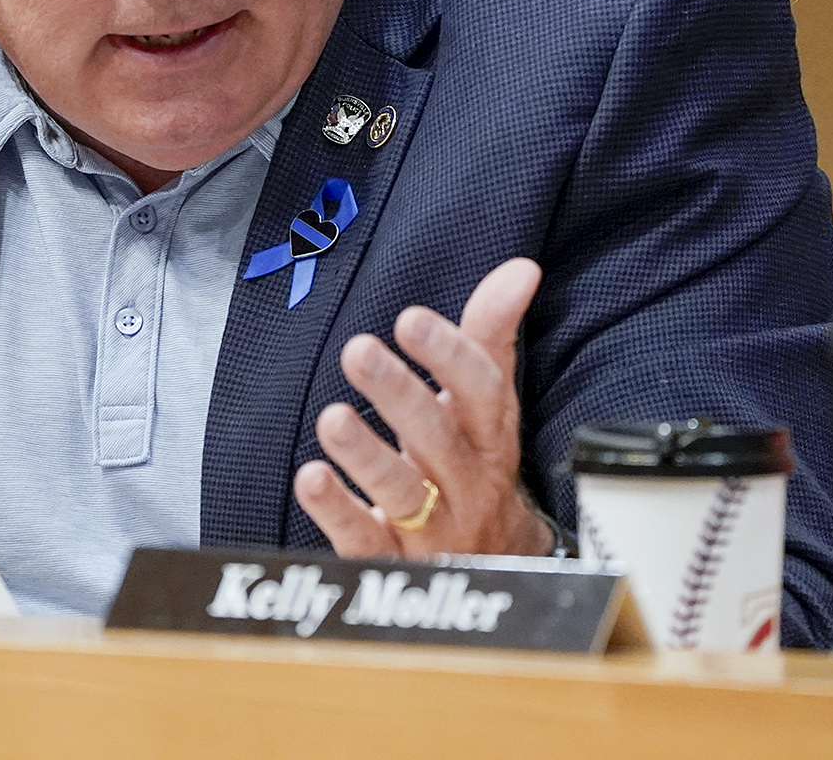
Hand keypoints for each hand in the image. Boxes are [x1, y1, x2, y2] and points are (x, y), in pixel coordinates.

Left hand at [294, 257, 553, 558]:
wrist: (494, 565)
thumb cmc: (475, 461)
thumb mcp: (488, 401)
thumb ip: (493, 332)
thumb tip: (521, 268)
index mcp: (490, 435)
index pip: (482, 391)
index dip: (450, 356)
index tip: (411, 320)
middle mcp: (466, 481)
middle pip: (438, 438)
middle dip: (399, 395)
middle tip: (358, 351)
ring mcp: (433, 527)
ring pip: (404, 492)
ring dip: (368, 456)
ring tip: (333, 418)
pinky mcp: (392, 561)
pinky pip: (365, 539)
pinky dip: (338, 511)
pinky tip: (311, 479)